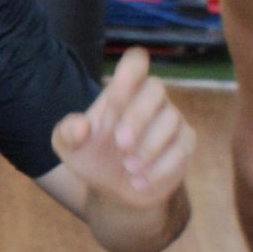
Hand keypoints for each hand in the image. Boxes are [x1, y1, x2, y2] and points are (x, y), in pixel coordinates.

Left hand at [50, 48, 194, 213]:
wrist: (112, 189)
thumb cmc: (91, 155)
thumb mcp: (68, 147)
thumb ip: (68, 133)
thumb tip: (82, 126)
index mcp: (121, 91)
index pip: (135, 62)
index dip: (131, 69)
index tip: (116, 91)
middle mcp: (149, 99)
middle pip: (155, 88)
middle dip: (138, 116)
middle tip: (120, 144)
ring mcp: (171, 119)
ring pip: (172, 120)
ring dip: (148, 148)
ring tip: (128, 168)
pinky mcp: (184, 143)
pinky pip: (182, 148)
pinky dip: (160, 168)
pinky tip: (139, 182)